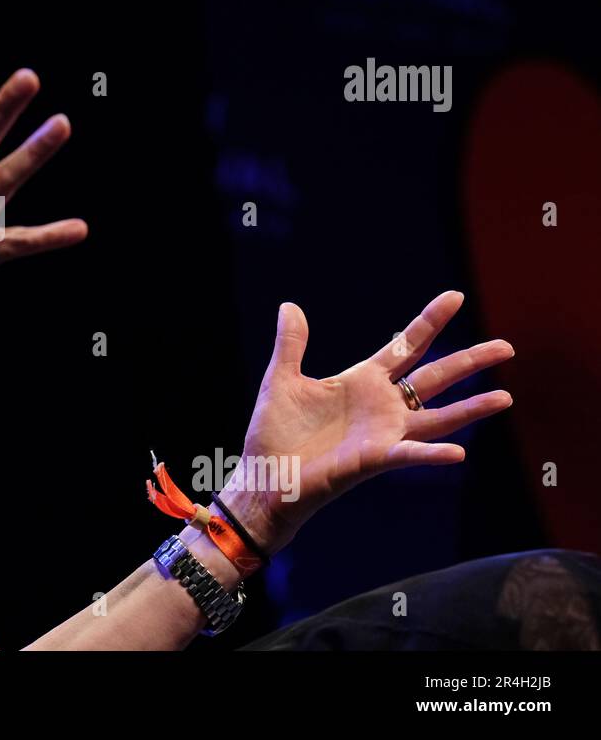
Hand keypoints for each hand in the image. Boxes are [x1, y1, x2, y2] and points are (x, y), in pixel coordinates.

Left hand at [219, 291, 514, 555]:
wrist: (265, 478)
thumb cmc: (275, 434)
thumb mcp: (282, 380)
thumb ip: (292, 344)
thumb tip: (289, 305)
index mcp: (362, 382)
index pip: (406, 345)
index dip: (430, 321)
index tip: (456, 296)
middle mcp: (382, 406)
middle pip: (435, 377)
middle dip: (470, 361)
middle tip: (508, 346)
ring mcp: (382, 434)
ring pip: (438, 417)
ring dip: (471, 409)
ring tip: (505, 397)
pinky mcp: (373, 460)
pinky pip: (409, 454)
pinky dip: (432, 453)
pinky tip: (458, 452)